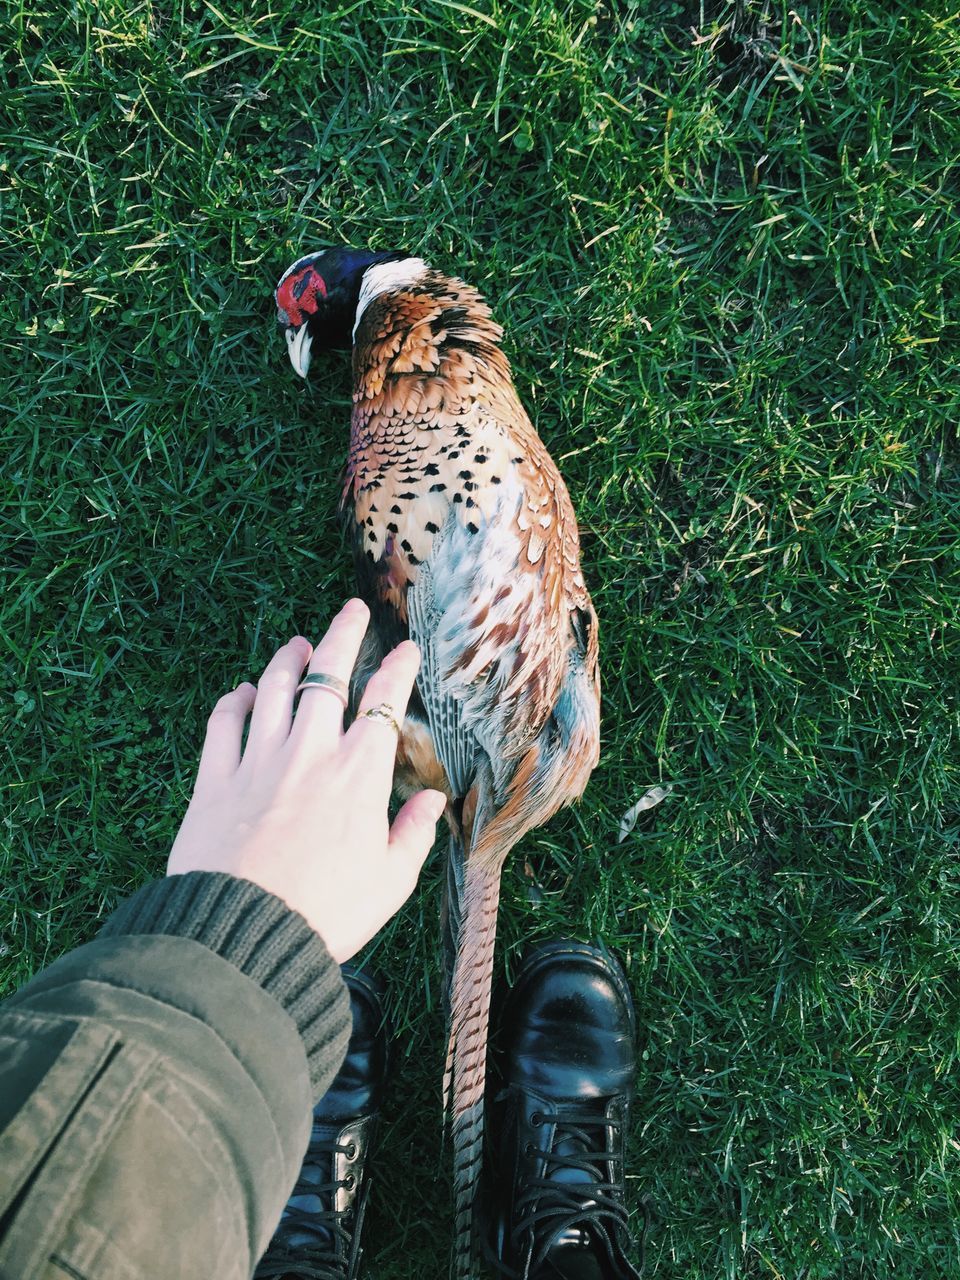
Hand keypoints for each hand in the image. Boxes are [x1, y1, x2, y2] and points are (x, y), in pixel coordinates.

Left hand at [167, 598, 445, 962]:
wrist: (242, 935)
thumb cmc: (325, 913)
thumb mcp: (389, 881)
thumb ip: (413, 833)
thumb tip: (433, 801)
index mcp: (358, 775)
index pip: (383, 702)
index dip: (398, 668)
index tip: (407, 649)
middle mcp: (309, 753)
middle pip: (327, 675)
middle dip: (343, 635)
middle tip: (352, 610)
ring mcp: (257, 760)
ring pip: (274, 687)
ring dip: (288, 658)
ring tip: (297, 643)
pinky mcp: (213, 779)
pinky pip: (223, 722)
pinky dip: (235, 700)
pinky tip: (244, 692)